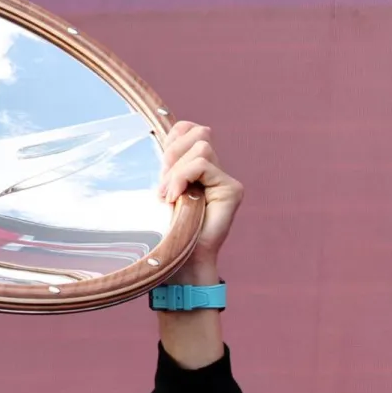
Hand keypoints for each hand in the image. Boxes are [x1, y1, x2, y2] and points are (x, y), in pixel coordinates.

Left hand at [158, 121, 243, 275]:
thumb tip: (162, 142)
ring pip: (201, 147)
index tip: (160, 168)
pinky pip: (202, 165)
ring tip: (168, 196)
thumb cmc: (168, 233)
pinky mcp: (231, 189)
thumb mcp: (162, 191)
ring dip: (176, 171)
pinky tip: (176, 198)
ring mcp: (225, 179)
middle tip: (162, 187)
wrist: (181, 262)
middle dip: (172, 154)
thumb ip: (167, 167)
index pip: (189, 129)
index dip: (173, 138)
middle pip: (197, 133)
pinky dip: (183, 177)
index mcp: (197, 168)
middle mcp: (214, 170)